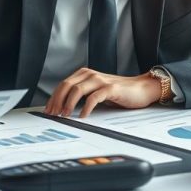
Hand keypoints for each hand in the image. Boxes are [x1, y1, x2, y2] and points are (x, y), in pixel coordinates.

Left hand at [44, 68, 160, 118]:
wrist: (141, 88)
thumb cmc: (118, 92)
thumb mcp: (96, 91)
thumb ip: (82, 94)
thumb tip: (63, 108)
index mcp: (85, 74)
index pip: (63, 84)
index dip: (53, 97)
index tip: (48, 110)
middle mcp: (91, 74)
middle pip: (67, 86)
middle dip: (57, 101)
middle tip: (53, 114)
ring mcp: (100, 80)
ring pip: (77, 90)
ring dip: (68, 104)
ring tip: (65, 115)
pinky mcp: (111, 88)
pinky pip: (94, 98)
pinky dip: (86, 108)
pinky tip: (82, 116)